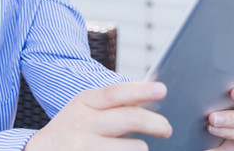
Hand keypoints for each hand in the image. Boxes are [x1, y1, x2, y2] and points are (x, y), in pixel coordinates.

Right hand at [24, 82, 171, 150]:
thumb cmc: (67, 134)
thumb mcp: (80, 112)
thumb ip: (107, 106)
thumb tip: (145, 103)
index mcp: (82, 103)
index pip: (115, 93)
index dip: (141, 90)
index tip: (161, 89)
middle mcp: (83, 123)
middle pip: (130, 118)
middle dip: (156, 123)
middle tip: (166, 129)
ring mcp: (86, 147)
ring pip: (134, 148)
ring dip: (139, 149)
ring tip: (130, 149)